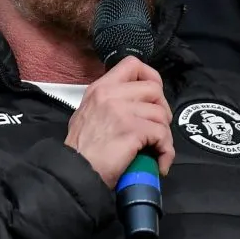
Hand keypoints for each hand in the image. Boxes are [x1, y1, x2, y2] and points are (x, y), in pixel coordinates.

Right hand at [65, 56, 174, 187]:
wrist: (74, 173)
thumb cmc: (81, 152)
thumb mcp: (86, 115)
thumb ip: (108, 103)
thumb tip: (132, 105)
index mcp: (100, 88)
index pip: (133, 64)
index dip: (151, 77)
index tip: (154, 96)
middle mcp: (110, 94)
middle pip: (154, 88)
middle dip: (162, 110)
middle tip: (157, 128)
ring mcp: (121, 110)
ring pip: (161, 113)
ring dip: (165, 135)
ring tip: (157, 150)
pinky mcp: (132, 129)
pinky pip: (162, 134)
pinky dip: (165, 150)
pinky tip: (159, 162)